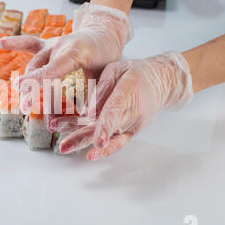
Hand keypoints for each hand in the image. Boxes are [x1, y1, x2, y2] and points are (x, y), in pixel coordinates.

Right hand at [0, 3, 132, 111]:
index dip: (37, 79)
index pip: (52, 69)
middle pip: (40, 70)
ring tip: (20, 97)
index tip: (22, 88)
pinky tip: (1, 43)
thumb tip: (88, 117)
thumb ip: (95, 92)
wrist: (105, 33)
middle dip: (32, 89)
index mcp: (75, 52)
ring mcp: (52, 44)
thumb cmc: (108, 56)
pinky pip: (30, 43)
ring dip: (26, 80)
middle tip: (25, 108)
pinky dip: (16, 43)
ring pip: (34, 62)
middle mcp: (60, 46)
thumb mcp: (107, 74)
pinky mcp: (48, 45)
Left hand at [50, 51, 193, 159]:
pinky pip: (117, 144)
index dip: (105, 127)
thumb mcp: (117, 69)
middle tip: (63, 145)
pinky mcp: (129, 132)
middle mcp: (131, 113)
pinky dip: (104, 151)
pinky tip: (90, 156)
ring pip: (106, 137)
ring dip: (83, 142)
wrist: (161, 83)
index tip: (98, 141)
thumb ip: (102, 88)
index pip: (114, 112)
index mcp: (128, 93)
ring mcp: (131, 125)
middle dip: (82, 138)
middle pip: (104, 128)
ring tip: (63, 147)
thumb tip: (88, 110)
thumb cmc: (136, 73)